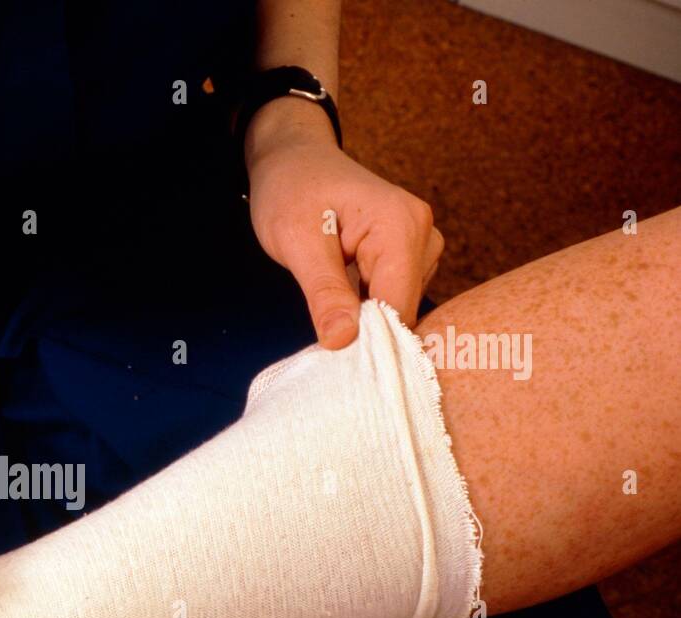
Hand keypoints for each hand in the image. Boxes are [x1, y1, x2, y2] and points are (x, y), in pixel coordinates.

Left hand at [245, 98, 443, 347]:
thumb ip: (324, 292)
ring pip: (399, 309)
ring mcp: (420, 245)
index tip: (335, 361)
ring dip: (365, 321)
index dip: (369, 340)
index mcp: (401, 225)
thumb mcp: (296, 240)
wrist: (293, 160)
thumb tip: (344, 341)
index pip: (398, 306)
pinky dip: (367, 310)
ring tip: (329, 309)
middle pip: (403, 310)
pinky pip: (393, 298)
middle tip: (323, 333)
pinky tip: (341, 304)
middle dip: (366, 331)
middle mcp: (423, 234)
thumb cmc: (290, 189)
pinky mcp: (408, 256)